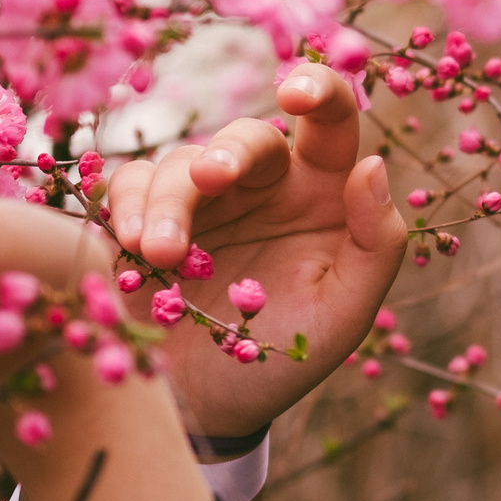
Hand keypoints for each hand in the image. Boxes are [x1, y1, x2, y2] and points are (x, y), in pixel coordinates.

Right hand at [104, 66, 403, 439]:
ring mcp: (203, 199)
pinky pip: (131, 184)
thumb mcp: (344, 315)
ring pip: (182, 163)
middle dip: (224, 154)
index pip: (330, 120)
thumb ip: (374, 243)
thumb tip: (374, 166)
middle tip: (209, 180)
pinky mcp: (146, 217)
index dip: (318, 89)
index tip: (293, 93)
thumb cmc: (285, 358)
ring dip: (167, 202)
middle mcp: (263, 184)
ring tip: (157, 255)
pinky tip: (127, 243)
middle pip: (244, 137)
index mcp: (323, 192)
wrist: (207, 411)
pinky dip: (126, 204)